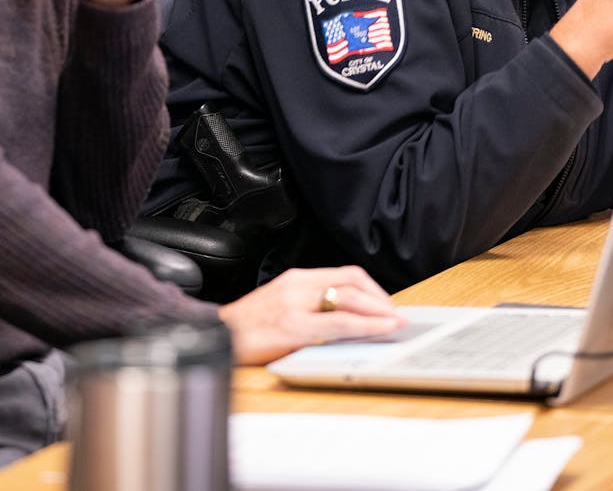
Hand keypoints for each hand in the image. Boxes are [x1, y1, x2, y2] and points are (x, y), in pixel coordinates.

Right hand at [218, 266, 405, 364]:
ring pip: (349, 298)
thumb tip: (348, 318)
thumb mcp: (281, 306)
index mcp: (296, 278)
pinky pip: (338, 323)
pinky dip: (365, 326)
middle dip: (381, 299)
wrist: (215, 338)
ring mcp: (295, 304)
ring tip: (395, 323)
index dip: (373, 288)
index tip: (388, 305)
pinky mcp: (293, 327)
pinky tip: (379, 330)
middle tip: (397, 316)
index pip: (346, 274)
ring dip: (379, 311)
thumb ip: (310, 306)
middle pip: (352, 281)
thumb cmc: (248, 328)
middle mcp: (297, 285)